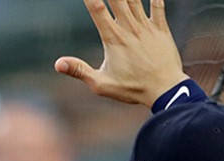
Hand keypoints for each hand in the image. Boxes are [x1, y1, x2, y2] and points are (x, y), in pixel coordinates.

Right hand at [54, 0, 188, 107]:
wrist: (165, 90)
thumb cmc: (132, 89)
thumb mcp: (101, 84)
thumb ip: (79, 71)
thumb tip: (57, 64)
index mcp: (113, 39)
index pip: (97, 9)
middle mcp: (129, 28)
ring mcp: (146, 27)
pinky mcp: (161, 29)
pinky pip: (158, 5)